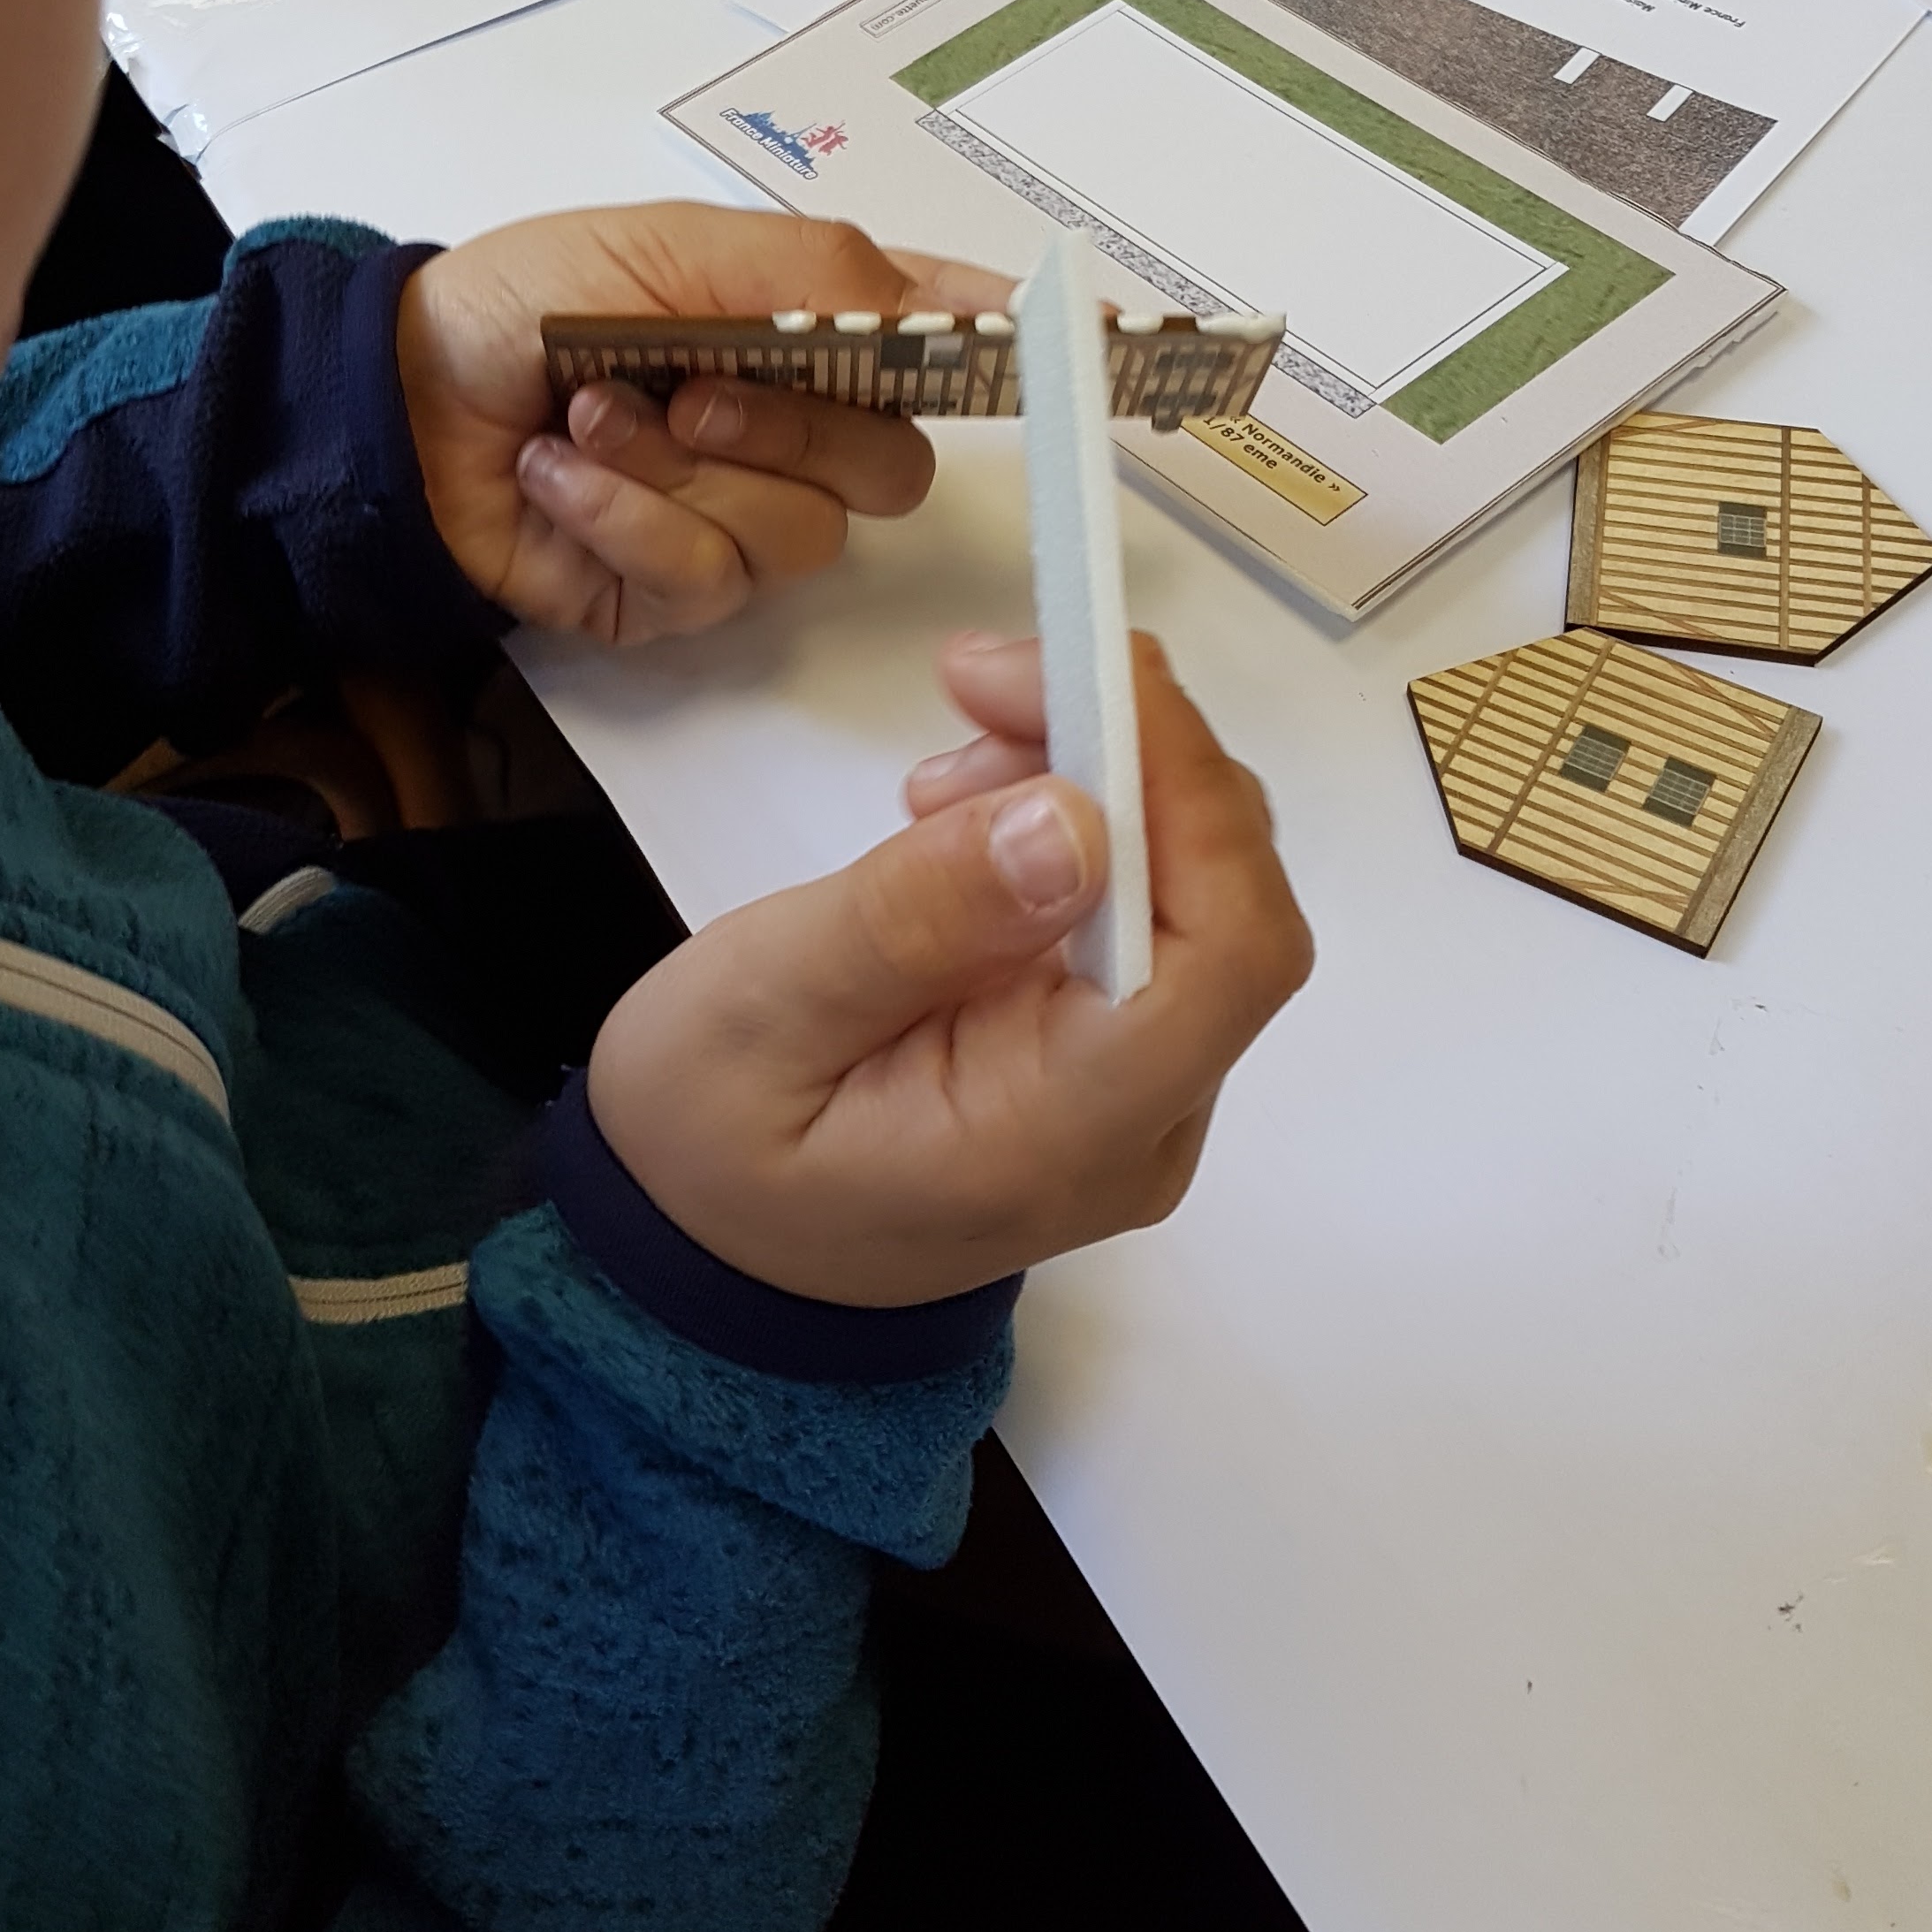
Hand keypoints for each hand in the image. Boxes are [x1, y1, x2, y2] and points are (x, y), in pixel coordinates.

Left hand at [395, 203, 1010, 643]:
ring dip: (674, 472)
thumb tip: (928, 304)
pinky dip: (624, 519)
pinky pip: (707, 577)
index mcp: (803, 331)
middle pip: (890, 466)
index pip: (939, 338)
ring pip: (797, 531)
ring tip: (585, 422)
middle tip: (688, 389)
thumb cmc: (520, 302)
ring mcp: (739, 518)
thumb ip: (808, 271)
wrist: (393, 407)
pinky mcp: (678, 595)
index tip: (1103, 340)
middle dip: (786, 427)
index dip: (1018, 346)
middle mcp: (792, 430)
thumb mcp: (666, 246)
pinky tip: (560, 477)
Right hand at [588, 631, 1313, 1305]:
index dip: (1189, 787)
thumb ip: (913, 920)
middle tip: (977, 684)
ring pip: (1193, 895)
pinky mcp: (1109, 1056)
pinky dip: (1076, 831)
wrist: (702, 1261)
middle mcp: (1143, 1123)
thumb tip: (1072, 817)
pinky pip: (1145, 917)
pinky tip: (965, 818)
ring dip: (1096, 782)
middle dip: (1128, 758)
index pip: (1229, 953)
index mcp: (1067, 1134)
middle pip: (1227, 907)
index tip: (1081, 670)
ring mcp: (1138, 1096)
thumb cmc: (706, 1151)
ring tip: (939, 772)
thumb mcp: (758, 1016)